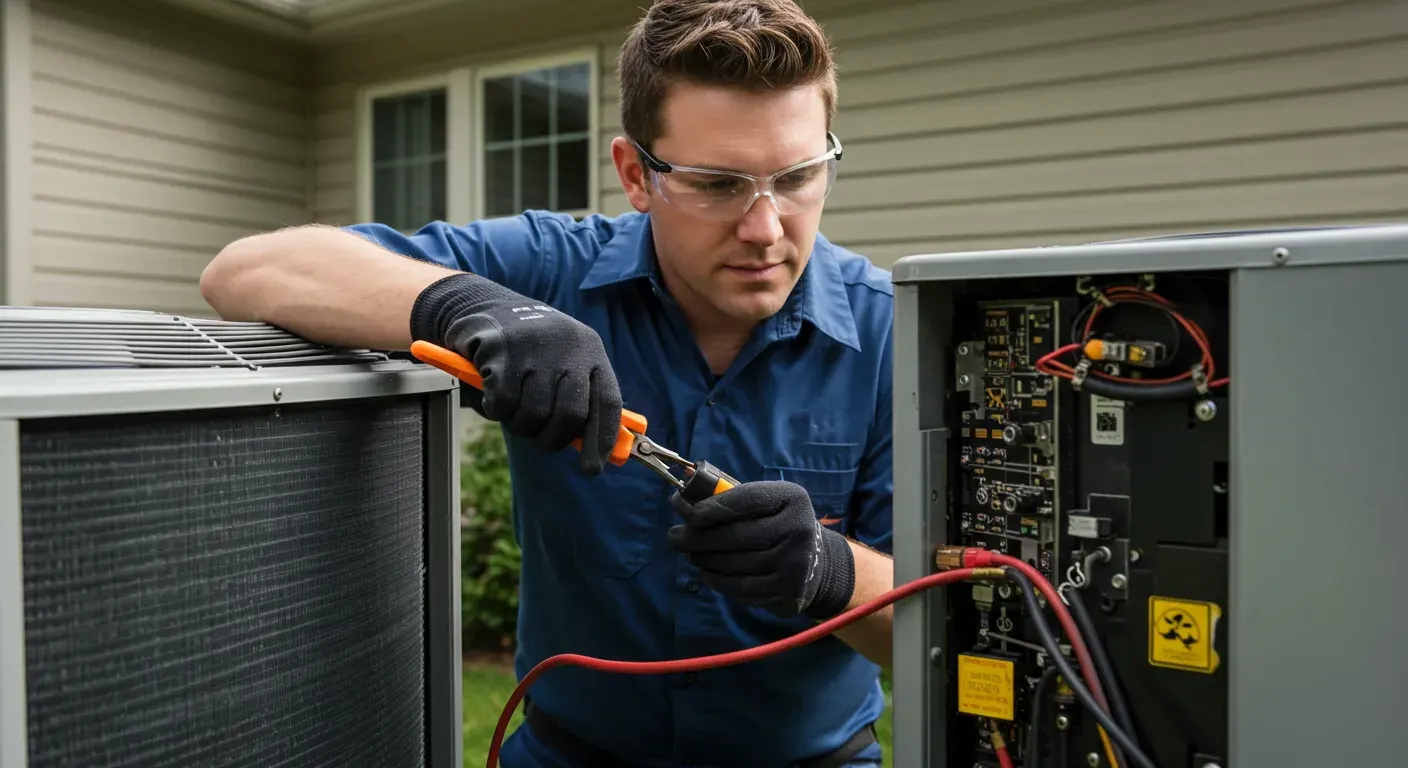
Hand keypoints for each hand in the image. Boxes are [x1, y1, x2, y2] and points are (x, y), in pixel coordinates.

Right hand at [411, 273, 622, 474]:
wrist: (485, 304)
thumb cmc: (530, 347)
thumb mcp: (563, 362)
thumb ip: (577, 398)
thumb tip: (587, 449)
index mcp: (591, 351)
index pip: (607, 403)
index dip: (602, 440)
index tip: (592, 468)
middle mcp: (568, 347)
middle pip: (570, 416)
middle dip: (553, 439)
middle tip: (541, 439)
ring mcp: (534, 348)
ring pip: (535, 415)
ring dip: (521, 425)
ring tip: (515, 411)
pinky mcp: (500, 351)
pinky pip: (503, 405)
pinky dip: (497, 411)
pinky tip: (494, 395)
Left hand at [666, 481, 855, 619]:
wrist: (817, 563)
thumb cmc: (777, 526)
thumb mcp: (765, 505)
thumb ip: (730, 500)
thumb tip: (681, 502)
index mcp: (792, 498)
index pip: (746, 500)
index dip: (712, 507)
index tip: (687, 514)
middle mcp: (798, 529)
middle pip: (734, 535)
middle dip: (696, 537)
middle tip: (674, 538)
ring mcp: (795, 563)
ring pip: (733, 564)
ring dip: (703, 559)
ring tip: (690, 555)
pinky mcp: (788, 592)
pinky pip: (740, 588)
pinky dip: (717, 580)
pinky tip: (707, 573)